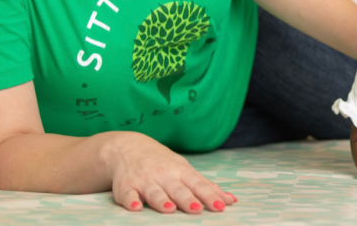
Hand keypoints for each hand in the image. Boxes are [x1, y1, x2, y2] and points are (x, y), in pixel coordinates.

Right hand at [105, 132, 236, 213]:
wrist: (127, 147)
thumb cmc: (163, 163)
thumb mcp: (184, 170)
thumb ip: (205, 186)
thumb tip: (232, 200)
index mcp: (180, 171)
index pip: (198, 185)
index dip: (209, 196)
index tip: (221, 207)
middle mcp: (163, 174)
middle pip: (177, 189)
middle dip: (187, 199)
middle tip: (197, 209)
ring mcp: (144, 180)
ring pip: (153, 192)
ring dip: (161, 200)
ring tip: (169, 209)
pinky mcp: (125, 186)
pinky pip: (127, 194)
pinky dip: (130, 201)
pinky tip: (135, 207)